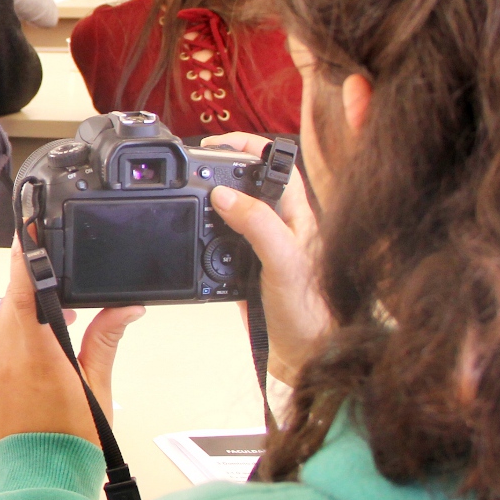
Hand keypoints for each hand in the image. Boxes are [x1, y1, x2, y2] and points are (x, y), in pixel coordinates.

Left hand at [0, 244, 143, 447]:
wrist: (41, 484)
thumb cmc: (74, 443)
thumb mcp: (97, 388)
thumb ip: (104, 341)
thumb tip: (125, 309)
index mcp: (36, 356)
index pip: (23, 292)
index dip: (25, 259)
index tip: (28, 233)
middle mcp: (4, 359)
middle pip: (11, 304)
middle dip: (31, 287)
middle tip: (56, 277)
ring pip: (2, 325)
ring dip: (25, 314)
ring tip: (57, 319)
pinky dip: (15, 339)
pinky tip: (39, 349)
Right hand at [202, 132, 330, 378]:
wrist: (309, 356)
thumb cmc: (313, 311)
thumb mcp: (285, 261)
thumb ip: (257, 224)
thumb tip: (224, 195)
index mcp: (297, 215)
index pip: (274, 166)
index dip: (247, 147)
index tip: (216, 144)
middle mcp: (280, 227)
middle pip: (248, 185)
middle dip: (220, 172)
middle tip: (192, 169)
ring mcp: (262, 249)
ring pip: (231, 214)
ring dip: (208, 206)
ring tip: (187, 199)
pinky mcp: (246, 272)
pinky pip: (219, 246)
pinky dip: (202, 240)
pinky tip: (192, 243)